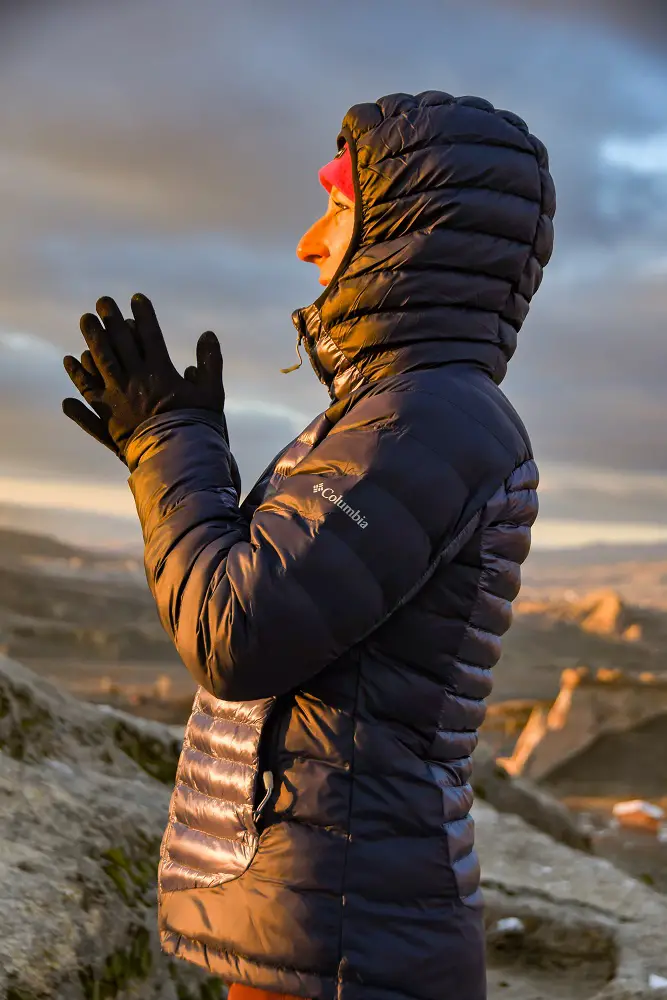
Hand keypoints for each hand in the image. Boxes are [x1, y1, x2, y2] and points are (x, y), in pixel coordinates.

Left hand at [62, 294, 225, 461]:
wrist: (178, 462)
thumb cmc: (199, 429)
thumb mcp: (213, 395)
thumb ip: (210, 362)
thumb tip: (208, 334)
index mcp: (160, 372)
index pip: (150, 335)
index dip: (144, 314)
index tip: (136, 298)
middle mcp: (136, 380)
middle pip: (120, 342)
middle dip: (111, 319)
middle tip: (103, 302)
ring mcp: (118, 397)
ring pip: (101, 361)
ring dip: (92, 338)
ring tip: (86, 321)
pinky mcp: (107, 417)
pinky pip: (88, 391)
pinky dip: (78, 375)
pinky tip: (69, 361)